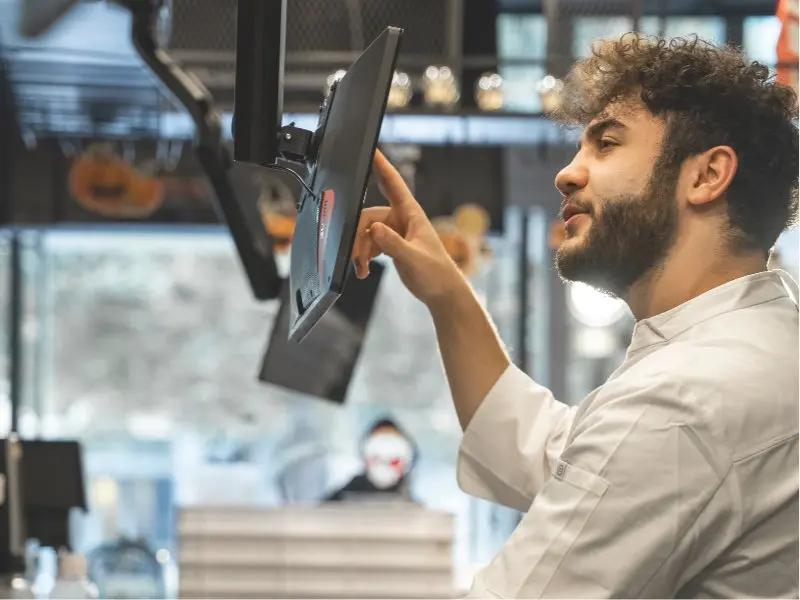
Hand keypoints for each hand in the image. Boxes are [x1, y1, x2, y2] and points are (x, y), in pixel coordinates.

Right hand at [351, 150, 465, 308]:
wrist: (442, 292)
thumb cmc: (436, 273)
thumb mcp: (414, 258)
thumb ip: (394, 244)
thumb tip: (375, 229)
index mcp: (411, 214)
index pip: (393, 184)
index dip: (381, 165)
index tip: (370, 150)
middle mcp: (401, 219)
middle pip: (368, 215)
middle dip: (359, 235)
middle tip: (357, 256)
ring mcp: (395, 231)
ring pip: (366, 232)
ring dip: (360, 250)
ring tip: (361, 268)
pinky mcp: (390, 244)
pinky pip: (368, 244)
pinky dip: (363, 257)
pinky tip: (363, 270)